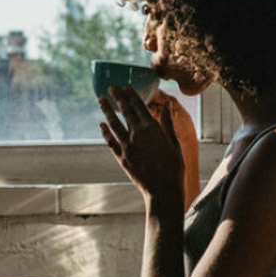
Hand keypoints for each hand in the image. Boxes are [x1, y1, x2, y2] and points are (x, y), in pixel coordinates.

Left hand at [99, 85, 185, 204]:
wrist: (163, 191)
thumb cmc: (174, 168)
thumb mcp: (174, 143)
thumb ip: (168, 123)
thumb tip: (167, 105)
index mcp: (152, 128)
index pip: (139, 105)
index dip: (131, 93)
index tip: (126, 85)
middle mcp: (137, 134)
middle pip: (125, 110)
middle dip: (117, 96)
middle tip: (111, 87)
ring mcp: (127, 146)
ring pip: (113, 123)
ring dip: (107, 110)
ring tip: (101, 99)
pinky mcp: (121, 158)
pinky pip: (110, 141)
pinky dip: (105, 131)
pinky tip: (101, 124)